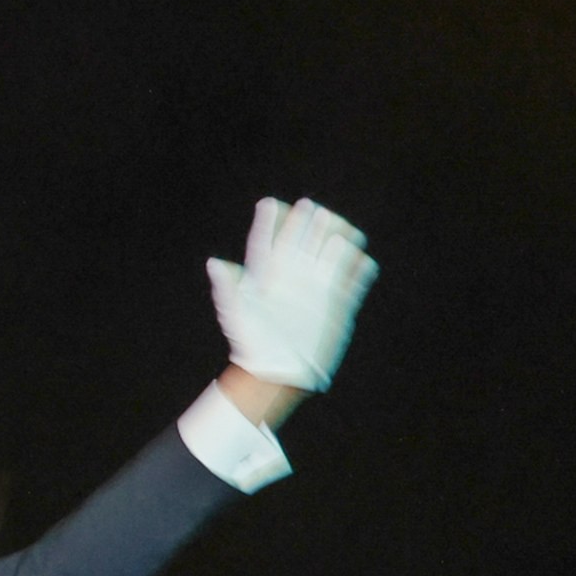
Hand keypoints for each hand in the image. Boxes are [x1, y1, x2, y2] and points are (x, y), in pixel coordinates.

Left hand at [205, 197, 375, 394]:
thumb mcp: (235, 314)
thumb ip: (226, 288)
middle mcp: (292, 277)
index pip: (267, 242)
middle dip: (307, 222)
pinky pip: (353, 281)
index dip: (268, 222)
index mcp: (265, 276)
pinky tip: (362, 262)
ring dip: (336, 239)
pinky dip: (358, 270)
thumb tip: (214, 263)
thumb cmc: (251, 343)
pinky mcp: (337, 304)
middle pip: (302, 240)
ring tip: (340, 229)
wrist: (276, 372)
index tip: (268, 204)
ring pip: (331, 253)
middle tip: (311, 209)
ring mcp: (316, 288)